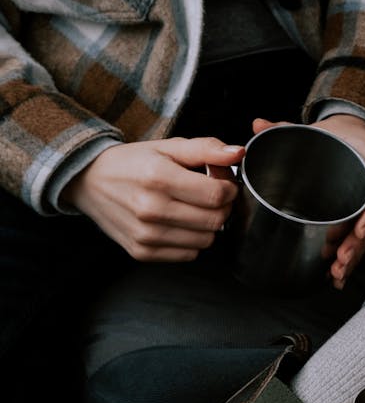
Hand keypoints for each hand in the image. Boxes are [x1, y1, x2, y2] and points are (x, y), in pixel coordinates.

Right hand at [63, 138, 244, 260]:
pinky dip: (191, 240)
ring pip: (206, 241)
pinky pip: (188, 255)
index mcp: (158, 177)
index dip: (229, 188)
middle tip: (211, 195)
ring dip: (208, 225)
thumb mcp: (168, 147)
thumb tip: (238, 153)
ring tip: (193, 208)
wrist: (89, 181)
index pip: (217, 195)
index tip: (222, 181)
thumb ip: (207, 149)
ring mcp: (145, 235)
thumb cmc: (133, 163)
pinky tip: (179, 223)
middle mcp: (150, 209)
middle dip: (222, 207)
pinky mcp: (141, 252)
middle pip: (215, 220)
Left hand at [252, 114, 364, 287]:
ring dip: (353, 258)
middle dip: (357, 246)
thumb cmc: (334, 136)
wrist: (353, 136)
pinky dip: (349, 259)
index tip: (361, 230)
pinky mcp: (361, 216)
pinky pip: (359, 240)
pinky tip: (336, 278)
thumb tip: (256, 124)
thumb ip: (284, 127)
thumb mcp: (311, 129)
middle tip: (339, 262)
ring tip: (336, 275)